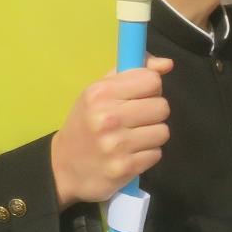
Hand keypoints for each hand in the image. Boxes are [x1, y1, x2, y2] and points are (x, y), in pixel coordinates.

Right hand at [50, 56, 172, 206]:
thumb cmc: (86, 123)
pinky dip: (147, 154)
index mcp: (100, 93)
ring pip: (163, 131)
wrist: (64, 167)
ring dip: (152, 135)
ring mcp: (117, 144)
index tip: (139, 96)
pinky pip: (157, 154)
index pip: (151, 80)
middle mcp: (108, 117)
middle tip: (136, 119)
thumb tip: (166, 64)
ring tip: (132, 137)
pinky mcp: (126, 167)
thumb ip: (132, 73)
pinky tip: (130, 153)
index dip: (150, 88)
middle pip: (162, 106)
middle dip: (153, 113)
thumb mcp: (99, 92)